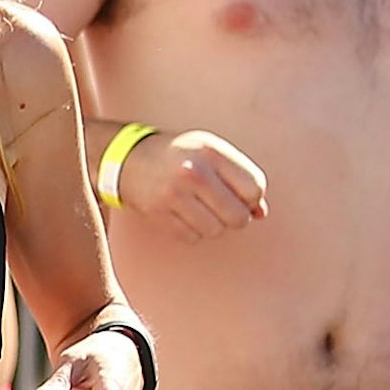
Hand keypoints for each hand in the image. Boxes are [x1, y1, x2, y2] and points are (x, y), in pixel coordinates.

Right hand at [114, 127, 267, 240]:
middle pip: (238, 216)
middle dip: (236, 217)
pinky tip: (185, 215)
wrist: (128, 158)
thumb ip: (239, 178)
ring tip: (203, 210)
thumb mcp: (210, 153)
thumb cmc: (178, 155)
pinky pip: (193, 237)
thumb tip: (261, 213)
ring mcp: (174, 195)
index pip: (254, 188)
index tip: (241, 196)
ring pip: (216, 230)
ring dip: (214, 225)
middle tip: (224, 208)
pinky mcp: (159, 214)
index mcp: (211, 152)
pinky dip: (194, 231)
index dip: (253, 198)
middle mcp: (194, 173)